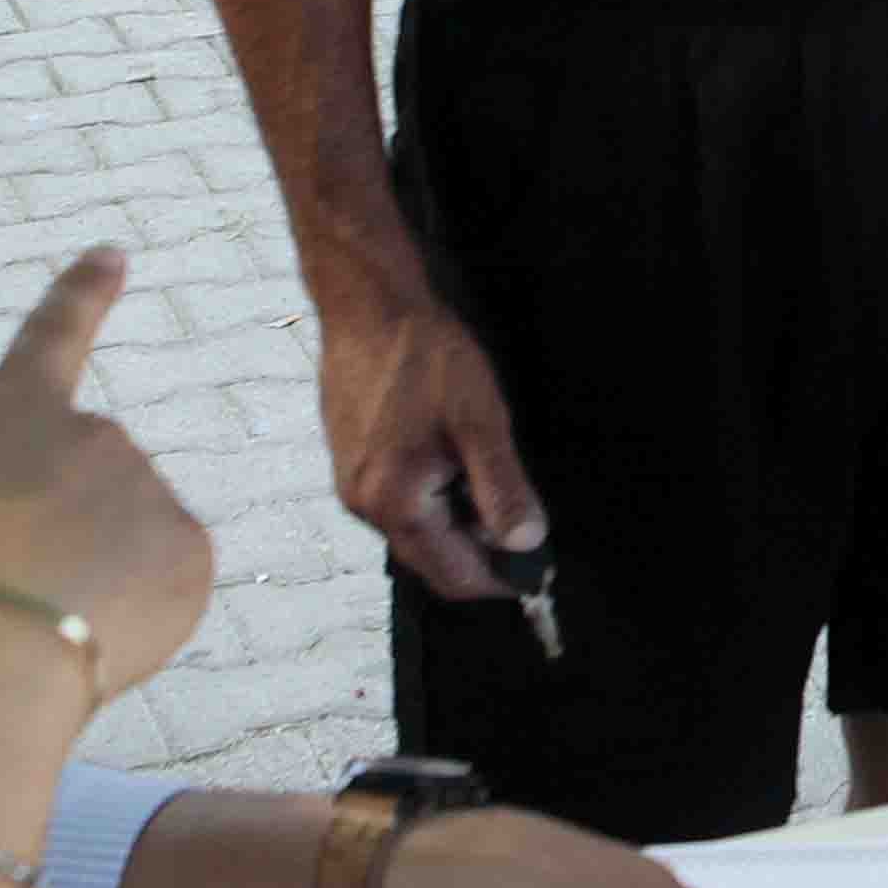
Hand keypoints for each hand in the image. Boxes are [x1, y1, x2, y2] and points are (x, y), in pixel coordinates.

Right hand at [0, 249, 213, 701]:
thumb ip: (20, 512)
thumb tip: (77, 549)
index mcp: (15, 419)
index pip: (50, 338)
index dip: (81, 295)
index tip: (113, 254)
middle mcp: (96, 434)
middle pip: (95, 494)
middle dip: (72, 541)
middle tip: (20, 595)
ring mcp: (151, 485)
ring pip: (131, 547)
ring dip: (101, 585)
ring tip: (46, 623)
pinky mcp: (192, 547)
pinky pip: (166, 587)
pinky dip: (138, 619)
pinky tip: (94, 639)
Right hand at [322, 283, 545, 598]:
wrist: (369, 307)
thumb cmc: (426, 359)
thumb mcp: (481, 423)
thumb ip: (502, 489)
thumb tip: (526, 543)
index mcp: (395, 504)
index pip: (452, 576)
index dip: (499, 580)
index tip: (537, 569)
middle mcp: (364, 506)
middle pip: (430, 559)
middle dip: (479, 552)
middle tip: (524, 524)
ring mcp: (351, 484)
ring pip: (415, 531)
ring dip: (457, 523)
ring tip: (492, 484)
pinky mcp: (350, 461)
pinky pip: (398, 503)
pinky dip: (433, 501)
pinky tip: (456, 465)